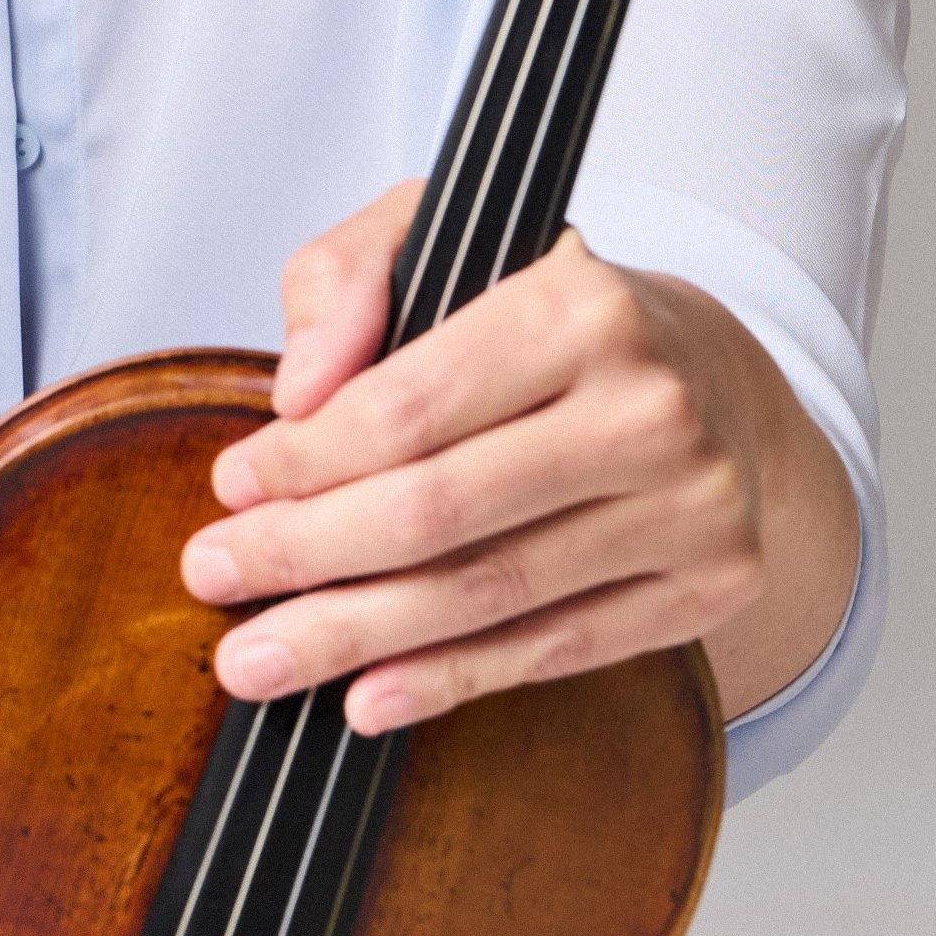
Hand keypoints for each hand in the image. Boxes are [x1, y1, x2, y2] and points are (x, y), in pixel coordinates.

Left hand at [182, 182, 860, 736]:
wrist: (719, 385)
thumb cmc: (557, 318)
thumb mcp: (447, 240)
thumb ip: (347, 277)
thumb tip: (298, 391)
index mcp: (582, 305)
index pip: (410, 407)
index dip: (305, 461)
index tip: (233, 487)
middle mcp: (651, 406)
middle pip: (438, 511)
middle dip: (304, 553)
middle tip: (216, 576)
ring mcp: (692, 505)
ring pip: (488, 594)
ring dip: (354, 636)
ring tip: (259, 657)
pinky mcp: (708, 585)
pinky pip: (553, 649)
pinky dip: (450, 680)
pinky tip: (368, 696)